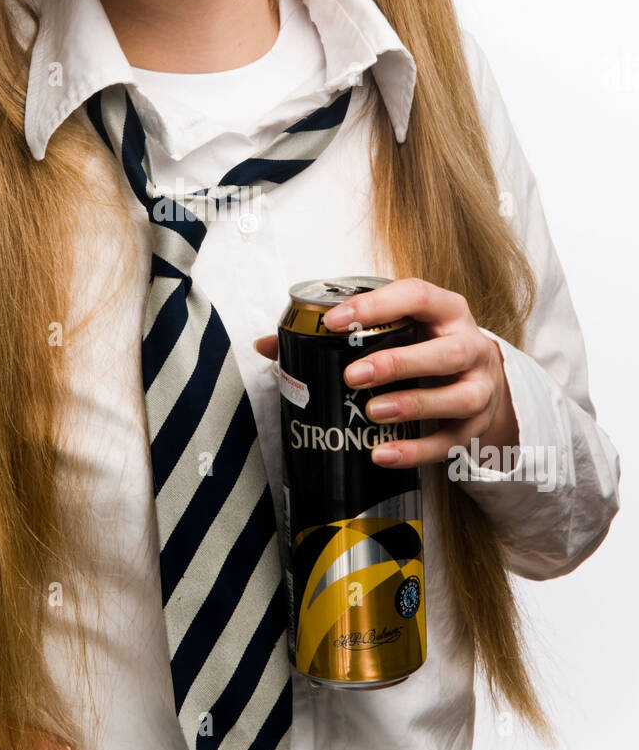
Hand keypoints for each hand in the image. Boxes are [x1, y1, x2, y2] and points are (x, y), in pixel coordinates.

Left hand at [254, 276, 517, 468]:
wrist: (481, 380)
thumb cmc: (423, 345)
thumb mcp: (395, 328)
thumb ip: (336, 333)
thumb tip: (267, 346)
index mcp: (444, 310)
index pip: (416, 295)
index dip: (376, 306)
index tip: (334, 321)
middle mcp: (470, 345)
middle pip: (446, 352)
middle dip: (400, 363)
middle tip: (353, 375)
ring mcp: (479, 387)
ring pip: (459, 397)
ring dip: (415, 405)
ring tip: (374, 412)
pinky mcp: (476, 426)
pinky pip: (451, 442)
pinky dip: (417, 451)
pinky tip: (383, 454)